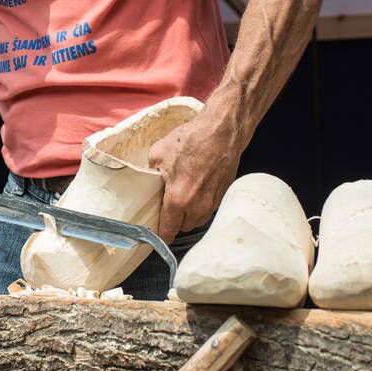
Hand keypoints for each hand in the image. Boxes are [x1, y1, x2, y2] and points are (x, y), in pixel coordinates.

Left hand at [147, 116, 239, 242]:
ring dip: (189, 215)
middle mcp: (196, 207)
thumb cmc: (191, 140)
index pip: (168, 230)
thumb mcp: (158, 153)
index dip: (161, 236)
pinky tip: (197, 190)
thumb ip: (150, 172)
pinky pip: (208, 210)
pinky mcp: (222, 196)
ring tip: (183, 198)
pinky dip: (201, 206)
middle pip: (183, 227)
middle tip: (168, 208)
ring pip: (197, 220)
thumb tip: (149, 179)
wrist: (222, 132)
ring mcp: (212, 203)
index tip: (156, 238)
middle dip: (175, 222)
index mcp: (178, 199)